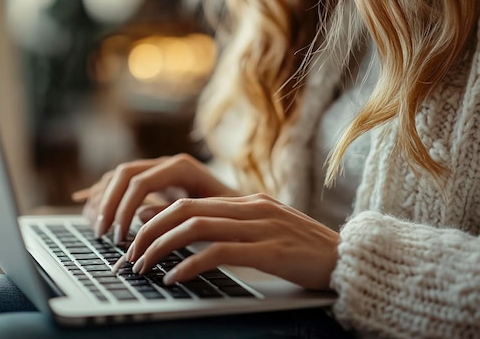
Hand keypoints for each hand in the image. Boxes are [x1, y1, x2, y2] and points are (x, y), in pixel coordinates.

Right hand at [72, 154, 238, 241]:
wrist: (246, 206)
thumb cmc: (233, 212)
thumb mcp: (211, 216)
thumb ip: (178, 215)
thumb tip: (140, 219)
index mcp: (181, 167)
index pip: (140, 181)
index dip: (124, 208)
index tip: (119, 235)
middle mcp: (166, 163)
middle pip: (123, 174)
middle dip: (108, 204)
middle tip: (102, 232)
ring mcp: (158, 170)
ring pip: (118, 177)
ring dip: (103, 200)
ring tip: (96, 227)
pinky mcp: (154, 182)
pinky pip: (121, 183)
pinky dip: (105, 196)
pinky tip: (92, 210)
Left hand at [125, 193, 338, 289]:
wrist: (350, 259)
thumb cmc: (305, 252)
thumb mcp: (265, 233)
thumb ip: (230, 229)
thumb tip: (186, 234)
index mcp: (247, 203)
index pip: (187, 202)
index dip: (154, 219)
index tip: (135, 240)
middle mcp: (250, 208)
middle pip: (184, 210)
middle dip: (149, 232)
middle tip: (130, 256)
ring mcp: (261, 227)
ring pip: (196, 228)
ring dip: (162, 247)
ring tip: (144, 268)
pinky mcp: (270, 251)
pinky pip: (220, 252)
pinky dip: (190, 265)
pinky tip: (176, 277)